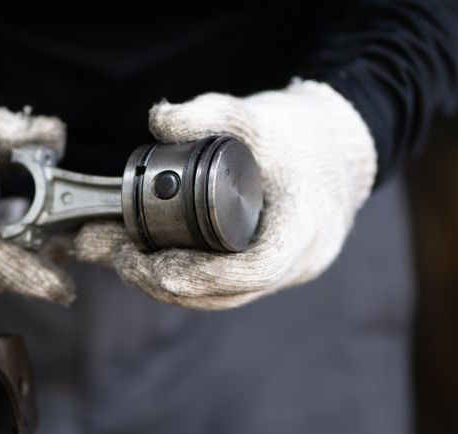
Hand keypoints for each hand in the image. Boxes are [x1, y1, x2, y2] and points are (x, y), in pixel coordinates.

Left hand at [75, 80, 376, 309]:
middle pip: (227, 294)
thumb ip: (209, 113)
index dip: (203, 275)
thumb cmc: (299, 134)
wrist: (338, 148)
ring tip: (119, 259)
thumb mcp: (256, 115)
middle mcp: (300, 261)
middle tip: (119, 258)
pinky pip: (224, 288)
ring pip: (222, 297)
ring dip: (168, 286)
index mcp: (304, 227)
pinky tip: (145, 263)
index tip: (154, 264)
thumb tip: (159, 118)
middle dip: (167, 283)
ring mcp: (286, 273)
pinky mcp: (269, 273)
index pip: (254, 269)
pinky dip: (186, 279)